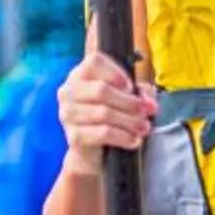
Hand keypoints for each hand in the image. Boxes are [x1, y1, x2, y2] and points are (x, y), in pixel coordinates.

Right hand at [56, 51, 155, 172]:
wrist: (95, 152)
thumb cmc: (110, 117)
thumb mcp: (126, 98)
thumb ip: (138, 92)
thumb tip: (146, 99)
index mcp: (80, 75)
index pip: (94, 62)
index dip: (115, 72)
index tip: (130, 86)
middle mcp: (68, 91)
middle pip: (101, 90)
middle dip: (129, 102)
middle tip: (146, 111)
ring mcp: (68, 114)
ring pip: (104, 113)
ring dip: (130, 121)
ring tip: (144, 127)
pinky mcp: (74, 136)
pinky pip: (103, 133)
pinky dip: (123, 136)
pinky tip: (134, 140)